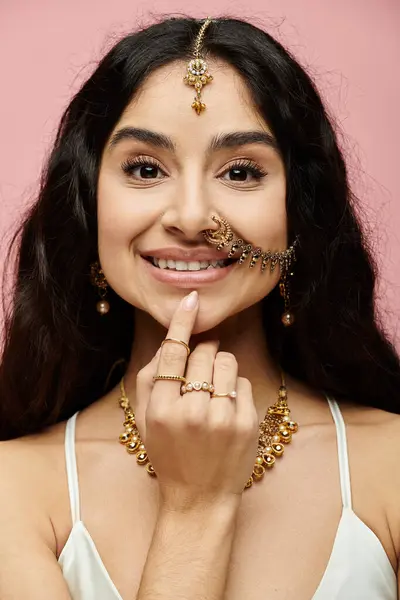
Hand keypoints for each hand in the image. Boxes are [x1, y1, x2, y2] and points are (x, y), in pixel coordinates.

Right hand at [134, 291, 258, 510]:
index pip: (173, 352)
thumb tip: (173, 339)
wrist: (199, 497)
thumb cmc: (169, 454)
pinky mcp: (247, 423)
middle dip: (203, 355)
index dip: (182, 322)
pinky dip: (235, 389)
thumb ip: (151, 378)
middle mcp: (192, 411)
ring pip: (228, 362)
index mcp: (161, 408)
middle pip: (204, 353)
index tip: (192, 299)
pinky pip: (244, 382)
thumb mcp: (146, 420)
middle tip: (200, 374)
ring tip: (214, 390)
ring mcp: (222, 418)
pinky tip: (227, 409)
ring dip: (221, 368)